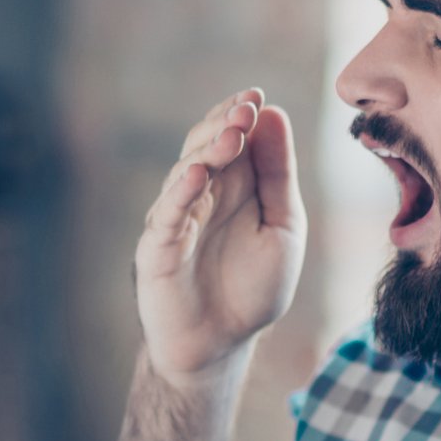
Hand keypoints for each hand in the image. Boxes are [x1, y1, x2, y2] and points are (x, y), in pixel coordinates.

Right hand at [135, 88, 306, 386]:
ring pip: (186, 172)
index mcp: (233, 186)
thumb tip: (273, 115)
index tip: (256, 95)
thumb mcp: (282, 227)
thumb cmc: (252, 289)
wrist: (221, 346)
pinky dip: (180, 192)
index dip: (240, 113)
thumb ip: (277, 175)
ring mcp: (176, 218)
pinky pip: (167, 215)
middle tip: (246, 108)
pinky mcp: (157, 248)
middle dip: (225, 124)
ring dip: (208, 151)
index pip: (232, 136)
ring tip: (232, 134)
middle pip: (205, 146)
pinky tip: (198, 175)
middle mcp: (201, 194)